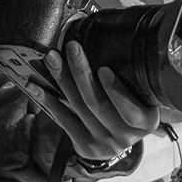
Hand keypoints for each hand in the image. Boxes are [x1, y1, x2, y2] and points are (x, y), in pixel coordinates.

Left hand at [22, 42, 159, 162]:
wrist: (119, 141)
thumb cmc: (132, 109)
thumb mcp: (143, 98)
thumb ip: (135, 80)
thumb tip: (120, 35)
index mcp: (145, 122)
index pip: (130, 109)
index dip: (115, 90)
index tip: (103, 69)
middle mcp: (125, 136)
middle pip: (97, 102)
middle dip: (81, 72)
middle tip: (72, 48)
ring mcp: (103, 143)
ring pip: (78, 107)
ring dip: (62, 80)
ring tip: (51, 58)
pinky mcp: (83, 146)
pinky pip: (62, 119)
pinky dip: (48, 100)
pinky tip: (35, 86)